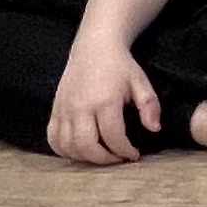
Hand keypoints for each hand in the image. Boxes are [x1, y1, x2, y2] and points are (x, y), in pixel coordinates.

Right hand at [50, 51, 161, 167]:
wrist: (94, 47)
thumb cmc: (120, 66)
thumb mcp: (140, 82)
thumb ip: (149, 105)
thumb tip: (154, 129)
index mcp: (105, 100)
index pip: (113, 136)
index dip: (124, 151)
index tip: (134, 155)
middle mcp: (80, 107)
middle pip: (87, 146)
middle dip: (105, 159)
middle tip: (118, 158)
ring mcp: (64, 109)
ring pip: (68, 145)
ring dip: (85, 158)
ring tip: (101, 155)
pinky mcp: (55, 109)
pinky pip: (52, 138)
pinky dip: (64, 150)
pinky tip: (80, 150)